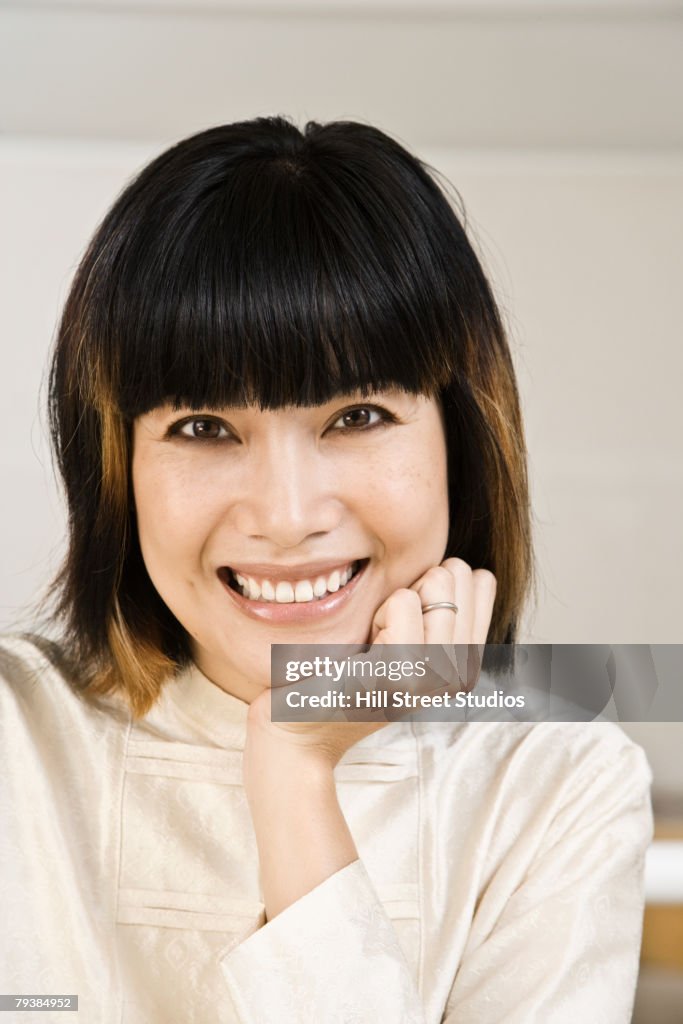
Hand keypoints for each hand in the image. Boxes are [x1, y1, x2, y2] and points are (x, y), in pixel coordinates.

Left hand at [244, 558, 496, 772]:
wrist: (304, 725)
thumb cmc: (346, 676)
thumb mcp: (408, 642)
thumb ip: (442, 611)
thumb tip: (463, 569)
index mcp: (467, 664)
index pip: (481, 581)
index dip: (436, 583)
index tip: (407, 619)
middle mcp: (461, 674)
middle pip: (457, 574)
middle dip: (415, 588)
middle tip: (387, 632)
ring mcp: (436, 676)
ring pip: (436, 583)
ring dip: (393, 601)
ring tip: (374, 642)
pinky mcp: (404, 672)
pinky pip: (404, 601)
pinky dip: (378, 611)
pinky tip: (364, 649)